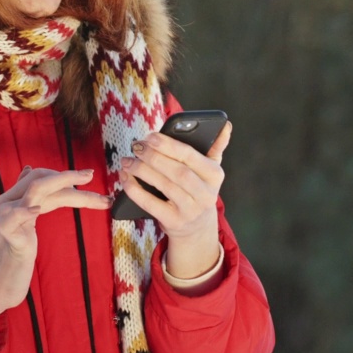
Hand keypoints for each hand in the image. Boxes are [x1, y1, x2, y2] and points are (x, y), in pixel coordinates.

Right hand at [0, 166, 110, 326]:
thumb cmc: (15, 252)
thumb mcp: (25, 220)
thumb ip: (29, 196)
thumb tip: (29, 168)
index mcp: (14, 198)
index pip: (40, 177)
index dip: (65, 176)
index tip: (89, 178)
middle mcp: (8, 203)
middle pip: (40, 180)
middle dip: (70, 177)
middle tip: (92, 174)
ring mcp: (5, 218)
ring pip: (35, 191)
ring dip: (64, 183)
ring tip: (85, 182)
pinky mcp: (6, 236)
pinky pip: (12, 218)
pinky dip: (24, 212)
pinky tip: (36, 210)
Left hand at [120, 122, 231, 278]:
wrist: (197, 228)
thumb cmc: (199, 189)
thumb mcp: (210, 171)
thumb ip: (215, 147)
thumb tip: (226, 125)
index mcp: (214, 175)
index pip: (191, 156)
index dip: (169, 145)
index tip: (150, 136)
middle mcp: (206, 194)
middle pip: (177, 172)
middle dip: (154, 157)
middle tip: (136, 146)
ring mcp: (190, 210)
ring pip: (164, 186)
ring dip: (142, 171)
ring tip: (128, 160)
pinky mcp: (174, 222)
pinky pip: (151, 205)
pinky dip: (136, 190)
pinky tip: (126, 178)